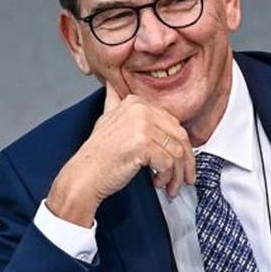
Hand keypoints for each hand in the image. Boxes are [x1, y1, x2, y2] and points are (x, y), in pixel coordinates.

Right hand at [46, 85, 195, 225]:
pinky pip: (168, 163)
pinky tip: (157, 182)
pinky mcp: (143, 144)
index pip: (173, 123)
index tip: (182, 160)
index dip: (181, 145)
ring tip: (170, 185)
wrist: (84, 175)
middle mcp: (140, 110)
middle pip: (179, 136)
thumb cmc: (98, 155)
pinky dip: (167, 177)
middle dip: (186, 161)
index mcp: (136, 103)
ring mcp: (142, 126)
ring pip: (176, 152)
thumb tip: (113, 87)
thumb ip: (115, 102)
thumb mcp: (106, 119)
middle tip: (185, 177)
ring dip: (176, 173)